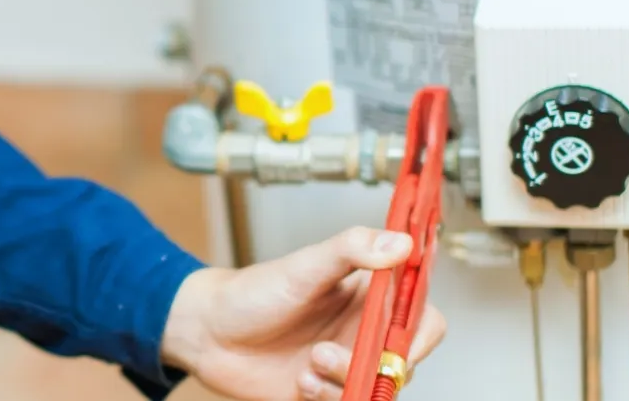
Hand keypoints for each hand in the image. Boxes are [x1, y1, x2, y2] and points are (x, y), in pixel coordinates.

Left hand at [158, 227, 446, 400]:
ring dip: (346, 380)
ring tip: (311, 362)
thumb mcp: (303, 265)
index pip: (421, 317)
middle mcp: (362, 332)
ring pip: (377, 388)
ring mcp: (345, 364)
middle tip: (336, 352)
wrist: (207, 333)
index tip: (398, 339)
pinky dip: (328, 396)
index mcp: (367, 296)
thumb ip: (352, 249)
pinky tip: (300, 381)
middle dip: (379, 365)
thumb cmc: (252, 293)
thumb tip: (400, 242)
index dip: (419, 332)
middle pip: (403, 360)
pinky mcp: (326, 391)